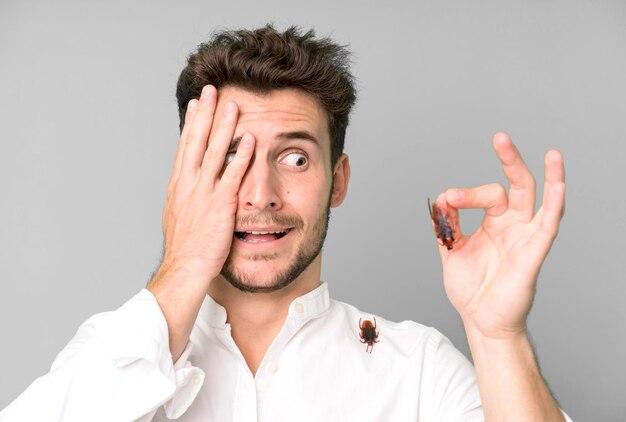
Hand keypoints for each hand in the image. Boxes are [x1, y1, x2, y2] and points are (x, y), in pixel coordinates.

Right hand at [159, 84, 253, 280]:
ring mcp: (203, 193)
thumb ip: (188, 197)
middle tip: (212, 90)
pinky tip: (249, 140)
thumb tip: (192, 187)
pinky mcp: (220, 205)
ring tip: (232, 103)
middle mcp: (188, 184)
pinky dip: (240, 156)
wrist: (184, 270)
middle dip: (205, 114)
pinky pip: (232, 176)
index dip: (192, 124)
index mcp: (178, 186)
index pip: (185, 147)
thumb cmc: (185, 249)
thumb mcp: (180, 216)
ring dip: (224, 126)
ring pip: (214, 152)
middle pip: (197, 141)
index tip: (197, 104)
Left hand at [430, 132, 565, 338]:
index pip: (484, 194)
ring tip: (549, 153)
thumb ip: (447, 225)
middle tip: (500, 137)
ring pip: (539, 197)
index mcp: (493, 223)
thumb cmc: (471, 288)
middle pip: (517, 184)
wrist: (480, 319)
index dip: (464, 194)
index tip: (447, 201)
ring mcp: (525, 235)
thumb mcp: (452, 250)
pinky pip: (549, 222)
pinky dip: (555, 200)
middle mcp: (512, 225)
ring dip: (544, 174)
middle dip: (510, 160)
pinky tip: (558, 180)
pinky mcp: (534, 250)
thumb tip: (440, 199)